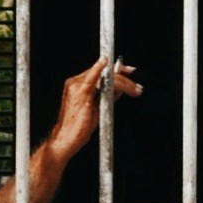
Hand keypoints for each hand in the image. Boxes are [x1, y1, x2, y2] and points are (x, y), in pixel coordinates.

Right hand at [35, 55, 141, 186]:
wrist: (66, 138)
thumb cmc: (78, 127)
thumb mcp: (96, 109)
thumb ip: (106, 96)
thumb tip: (119, 89)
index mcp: (77, 85)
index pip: (98, 72)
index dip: (115, 70)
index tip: (128, 71)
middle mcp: (75, 83)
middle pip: (103, 73)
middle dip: (123, 77)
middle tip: (136, 85)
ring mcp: (77, 86)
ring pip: (103, 77)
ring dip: (122, 81)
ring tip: (135, 89)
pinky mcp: (81, 92)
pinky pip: (93, 78)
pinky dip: (101, 71)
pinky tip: (106, 64)